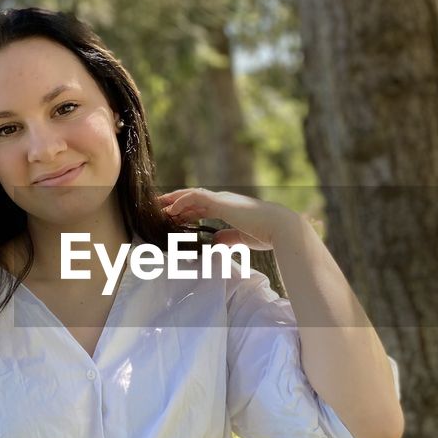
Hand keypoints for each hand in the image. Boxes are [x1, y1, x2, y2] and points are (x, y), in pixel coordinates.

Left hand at [156, 188, 298, 251]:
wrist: (280, 228)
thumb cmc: (266, 234)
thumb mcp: (241, 239)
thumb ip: (227, 238)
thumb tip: (214, 242)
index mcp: (228, 208)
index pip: (202, 207)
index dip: (185, 211)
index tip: (171, 217)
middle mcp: (224, 200)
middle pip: (193, 198)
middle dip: (174, 202)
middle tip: (157, 208)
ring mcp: (222, 199)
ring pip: (191, 194)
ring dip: (174, 199)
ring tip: (158, 206)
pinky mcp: (222, 202)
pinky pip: (196, 198)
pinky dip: (182, 201)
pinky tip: (171, 209)